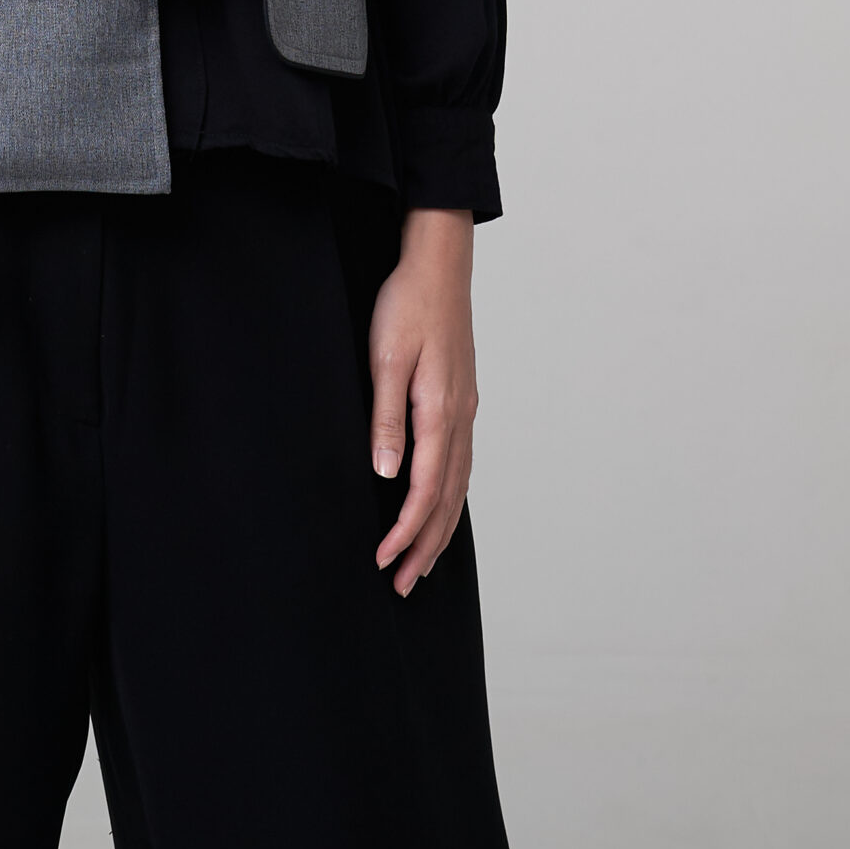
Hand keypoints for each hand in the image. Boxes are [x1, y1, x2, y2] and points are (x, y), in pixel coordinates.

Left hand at [368, 206, 477, 595]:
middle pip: (447, 499)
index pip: (424, 489)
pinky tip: (441, 508)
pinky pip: (460, 464)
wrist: (438, 264)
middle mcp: (459, 417)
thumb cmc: (406, 305)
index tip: (384, 561)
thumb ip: (387, 418)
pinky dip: (450, 498)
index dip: (406, 531)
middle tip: (402, 583)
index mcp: (440, 410)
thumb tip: (386, 475)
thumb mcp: (385, 357)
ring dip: (439, 528)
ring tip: (421, 563)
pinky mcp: (461, 400)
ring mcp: (465, 410)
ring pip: (458, 485)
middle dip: (425, 545)